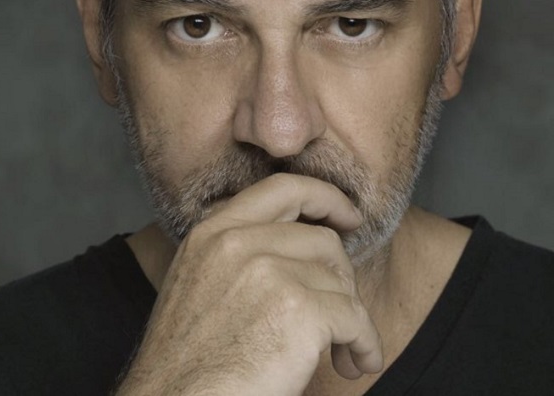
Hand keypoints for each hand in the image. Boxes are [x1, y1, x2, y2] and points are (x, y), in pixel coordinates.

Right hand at [116, 174, 383, 394]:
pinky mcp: (299, 310)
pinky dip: (364, 344)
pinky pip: (355, 319)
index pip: (282, 188)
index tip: (349, 217)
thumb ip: (238, 255)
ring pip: (341, 283)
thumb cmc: (188, 365)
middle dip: (341, 281)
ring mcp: (269, 273)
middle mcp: (239, 243)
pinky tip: (356, 363)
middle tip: (340, 317)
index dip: (325, 198)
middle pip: (323, 241)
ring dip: (352, 321)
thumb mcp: (198, 285)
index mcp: (212, 232)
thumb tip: (300, 247)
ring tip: (343, 352)